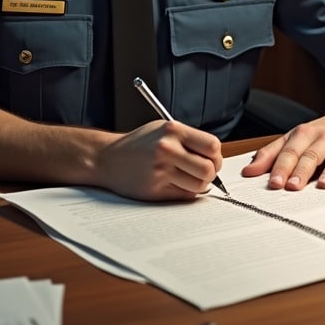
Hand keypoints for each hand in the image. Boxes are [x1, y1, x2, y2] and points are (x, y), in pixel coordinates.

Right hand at [96, 120, 222, 200]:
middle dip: (211, 174)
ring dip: (198, 185)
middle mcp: (167, 149)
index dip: (216, 155)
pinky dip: (184, 192)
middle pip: (209, 169)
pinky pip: (184, 195)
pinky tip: (173, 183)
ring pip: (199, 186)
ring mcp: (161, 170)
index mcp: (173, 130)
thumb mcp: (162, 129)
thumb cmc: (138, 144)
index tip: (212, 159)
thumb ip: (188, 140)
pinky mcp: (156, 189)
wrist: (107, 158)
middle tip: (203, 173)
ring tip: (186, 178)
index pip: (212, 146)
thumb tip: (215, 158)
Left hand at [241, 102, 324, 189]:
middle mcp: (323, 138)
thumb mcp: (296, 137)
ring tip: (322, 185)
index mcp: (303, 134)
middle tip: (291, 187)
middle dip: (300, 171)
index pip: (289, 151)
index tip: (273, 183)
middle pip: (310, 155)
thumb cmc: (323, 131)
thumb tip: (248, 171)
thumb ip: (271, 154)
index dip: (280, 167)